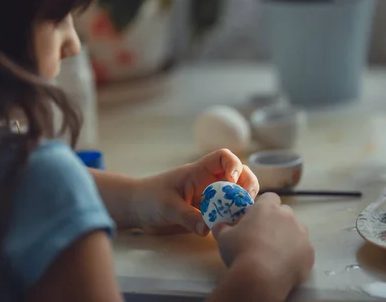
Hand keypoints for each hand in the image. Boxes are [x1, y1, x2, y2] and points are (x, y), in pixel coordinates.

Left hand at [131, 149, 258, 235]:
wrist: (137, 209)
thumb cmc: (149, 198)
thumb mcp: (167, 207)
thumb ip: (187, 217)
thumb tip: (208, 229)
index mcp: (199, 172)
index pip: (223, 157)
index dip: (234, 166)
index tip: (232, 183)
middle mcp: (209, 182)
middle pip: (239, 175)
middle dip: (248, 186)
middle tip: (247, 204)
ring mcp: (211, 196)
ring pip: (237, 194)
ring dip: (244, 203)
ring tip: (243, 218)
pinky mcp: (209, 212)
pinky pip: (228, 212)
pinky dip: (235, 218)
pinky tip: (233, 228)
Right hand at [212, 193, 313, 296]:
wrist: (260, 276)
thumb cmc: (240, 251)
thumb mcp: (224, 237)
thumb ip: (224, 228)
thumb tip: (219, 226)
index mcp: (267, 208)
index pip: (270, 198)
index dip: (264, 207)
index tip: (257, 218)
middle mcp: (287, 216)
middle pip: (285, 214)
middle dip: (277, 222)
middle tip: (264, 237)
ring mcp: (301, 234)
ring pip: (297, 232)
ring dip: (288, 238)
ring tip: (275, 254)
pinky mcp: (309, 252)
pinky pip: (303, 251)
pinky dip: (296, 256)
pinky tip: (285, 265)